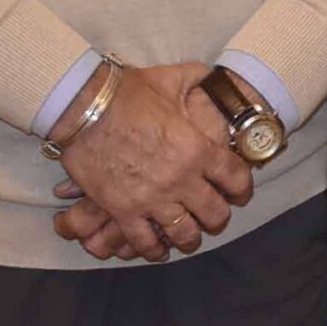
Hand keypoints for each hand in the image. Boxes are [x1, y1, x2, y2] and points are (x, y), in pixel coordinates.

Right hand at [48, 62, 251, 261]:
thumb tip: (212, 75)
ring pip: (183, 233)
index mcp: (198, 149)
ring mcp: (152, 199)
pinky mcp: (123, 211)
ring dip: (190, 239)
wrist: (84, 107)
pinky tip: (158, 250)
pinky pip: (144, 241)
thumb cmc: (129, 92)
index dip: (242, 189)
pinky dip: (153, 249)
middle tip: (215, 217)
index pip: (235, 178)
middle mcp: (181, 180)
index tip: (239, 193)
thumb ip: (197, 79)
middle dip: (218, 217)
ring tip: (189, 239)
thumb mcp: (172, 79)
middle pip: (214, 212)